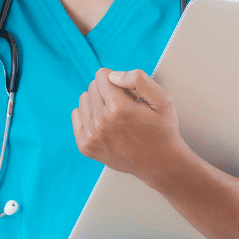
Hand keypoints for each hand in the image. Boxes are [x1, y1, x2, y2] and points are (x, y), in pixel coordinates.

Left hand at [72, 68, 187, 182]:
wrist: (159, 162)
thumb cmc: (161, 129)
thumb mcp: (162, 99)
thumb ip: (139, 79)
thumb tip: (113, 75)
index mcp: (119, 108)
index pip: (102, 75)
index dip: (117, 80)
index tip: (129, 93)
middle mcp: (101, 122)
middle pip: (92, 87)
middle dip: (107, 90)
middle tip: (125, 106)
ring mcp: (91, 136)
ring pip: (84, 100)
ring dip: (97, 102)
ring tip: (115, 115)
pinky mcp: (86, 146)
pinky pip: (77, 116)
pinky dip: (89, 116)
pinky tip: (104, 123)